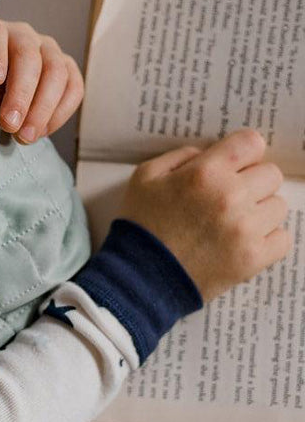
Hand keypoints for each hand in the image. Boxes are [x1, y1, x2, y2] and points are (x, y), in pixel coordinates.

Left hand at [0, 18, 84, 143]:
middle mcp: (20, 35)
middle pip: (29, 56)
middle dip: (21, 93)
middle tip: (9, 126)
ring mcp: (47, 51)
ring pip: (57, 71)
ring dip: (44, 107)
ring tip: (25, 137)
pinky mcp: (66, 71)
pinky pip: (74, 87)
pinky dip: (61, 111)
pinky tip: (42, 132)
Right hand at [118, 128, 290, 302]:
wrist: (138, 277)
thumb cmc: (140, 226)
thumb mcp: (144, 178)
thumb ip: (179, 156)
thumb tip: (208, 153)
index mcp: (205, 173)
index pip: (251, 143)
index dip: (242, 153)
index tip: (233, 165)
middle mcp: (231, 197)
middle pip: (271, 174)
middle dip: (251, 183)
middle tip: (227, 199)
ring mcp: (246, 230)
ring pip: (278, 206)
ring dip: (259, 212)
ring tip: (232, 224)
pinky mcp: (253, 258)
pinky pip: (282, 238)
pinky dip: (266, 240)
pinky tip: (242, 243)